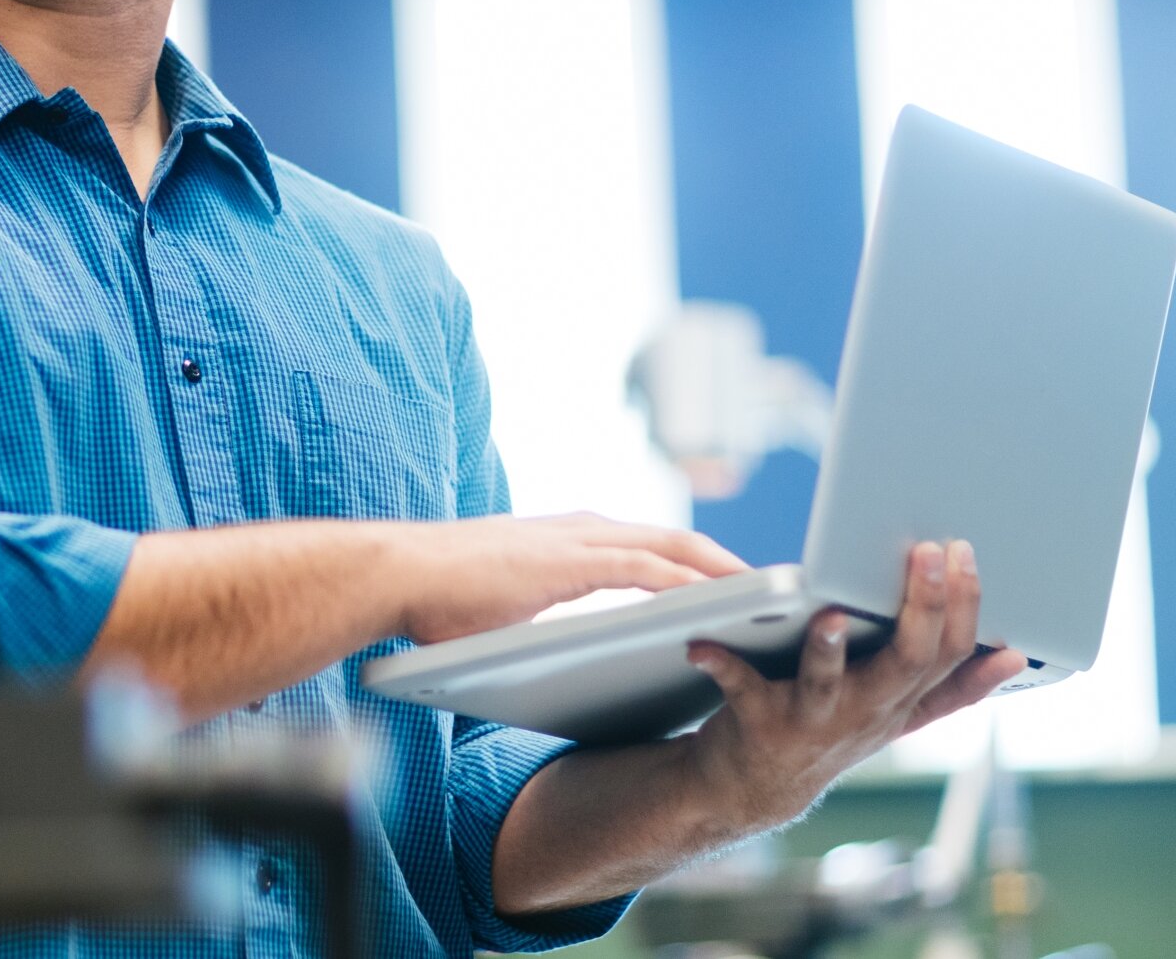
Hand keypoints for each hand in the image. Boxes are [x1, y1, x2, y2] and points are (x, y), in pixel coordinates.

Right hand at [393, 512, 746, 645]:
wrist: (398, 575)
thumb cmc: (440, 598)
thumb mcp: (509, 607)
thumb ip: (543, 614)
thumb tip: (555, 646)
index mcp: (571, 539)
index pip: (652, 545)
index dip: (699, 563)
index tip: (737, 588)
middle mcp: (584, 528)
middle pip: (678, 540)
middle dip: (730, 564)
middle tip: (777, 591)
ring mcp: (579, 539)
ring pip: (676, 547)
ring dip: (727, 571)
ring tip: (772, 597)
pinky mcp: (573, 560)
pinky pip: (651, 570)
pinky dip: (695, 583)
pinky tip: (725, 603)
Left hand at [684, 539, 1027, 831]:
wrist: (756, 787)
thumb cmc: (832, 729)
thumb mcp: (899, 713)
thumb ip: (953, 686)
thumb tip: (1014, 655)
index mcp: (900, 700)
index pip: (949, 654)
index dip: (964, 607)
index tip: (965, 553)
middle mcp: (865, 712)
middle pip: (907, 661)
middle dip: (921, 608)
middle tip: (927, 554)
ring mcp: (813, 719)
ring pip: (829, 683)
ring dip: (829, 650)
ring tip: (830, 615)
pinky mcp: (758, 722)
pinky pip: (740, 690)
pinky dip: (722, 664)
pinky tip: (702, 643)